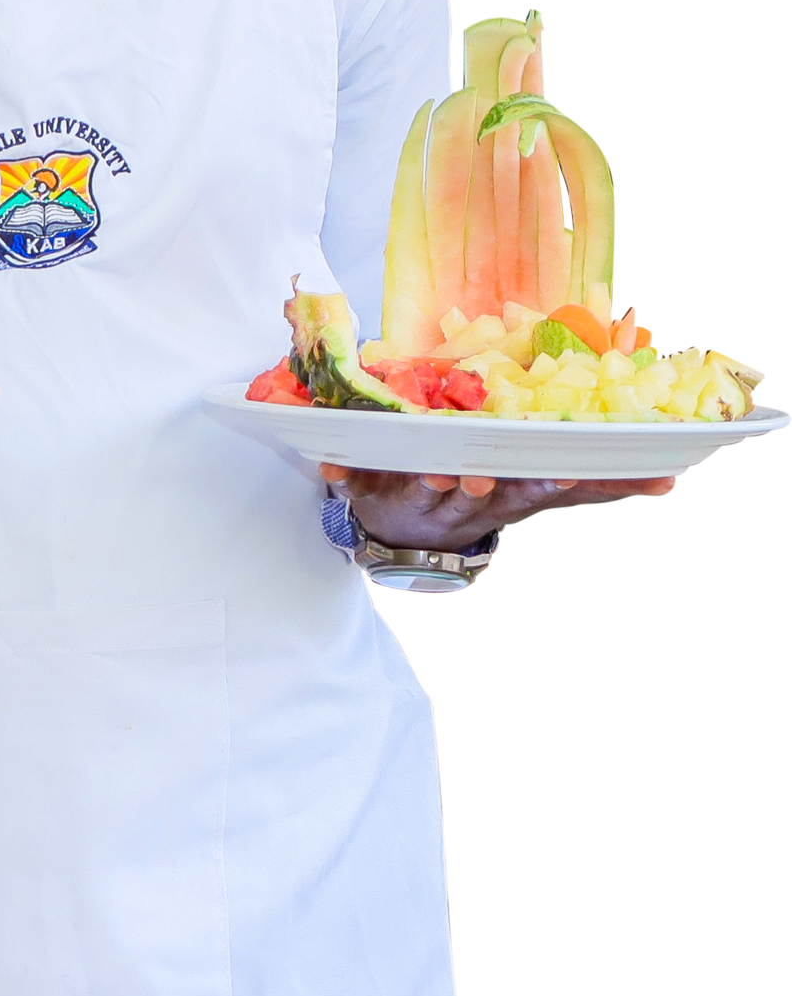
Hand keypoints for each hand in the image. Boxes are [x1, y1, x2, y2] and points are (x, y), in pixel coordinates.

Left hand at [317, 465, 677, 550]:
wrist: (407, 529)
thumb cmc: (481, 491)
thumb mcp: (534, 490)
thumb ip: (598, 482)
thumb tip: (668, 480)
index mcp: (501, 493)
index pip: (527, 490)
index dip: (543, 484)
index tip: (561, 475)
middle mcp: (460, 498)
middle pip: (473, 494)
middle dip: (480, 487)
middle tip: (480, 477)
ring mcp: (415, 495)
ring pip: (420, 489)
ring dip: (423, 481)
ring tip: (426, 470)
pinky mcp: (370, 489)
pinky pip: (354, 481)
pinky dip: (341, 474)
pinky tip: (326, 465)